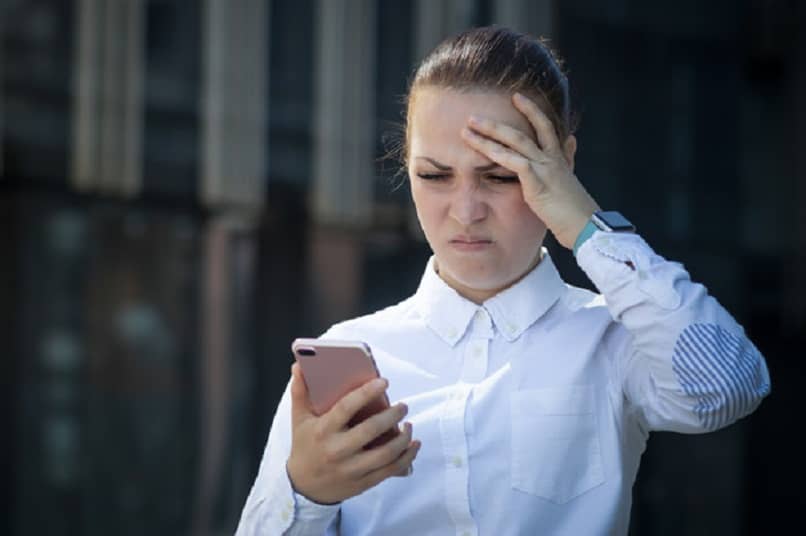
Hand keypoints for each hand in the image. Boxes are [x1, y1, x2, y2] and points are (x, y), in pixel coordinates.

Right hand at [285, 363, 420, 504]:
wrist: (304, 487)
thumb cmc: (305, 446)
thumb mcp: (300, 419)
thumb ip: (301, 392)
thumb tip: (299, 366)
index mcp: (322, 431)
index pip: (346, 408)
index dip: (366, 393)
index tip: (383, 382)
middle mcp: (337, 450)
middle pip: (370, 430)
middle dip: (392, 415)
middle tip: (403, 405)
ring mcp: (351, 469)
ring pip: (385, 454)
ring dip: (403, 438)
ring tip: (408, 424)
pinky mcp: (363, 482)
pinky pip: (390, 470)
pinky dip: (407, 457)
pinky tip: (413, 444)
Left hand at [460, 92, 599, 249]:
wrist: (585, 226)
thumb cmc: (574, 208)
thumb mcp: (569, 177)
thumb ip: (567, 156)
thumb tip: (571, 138)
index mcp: (557, 157)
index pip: (544, 125)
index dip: (531, 109)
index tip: (516, 96)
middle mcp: (551, 159)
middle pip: (522, 131)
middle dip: (496, 122)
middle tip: (473, 116)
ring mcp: (545, 169)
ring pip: (515, 143)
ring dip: (489, 134)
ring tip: (469, 129)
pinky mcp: (538, 183)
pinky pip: (515, 163)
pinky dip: (498, 155)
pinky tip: (481, 151)